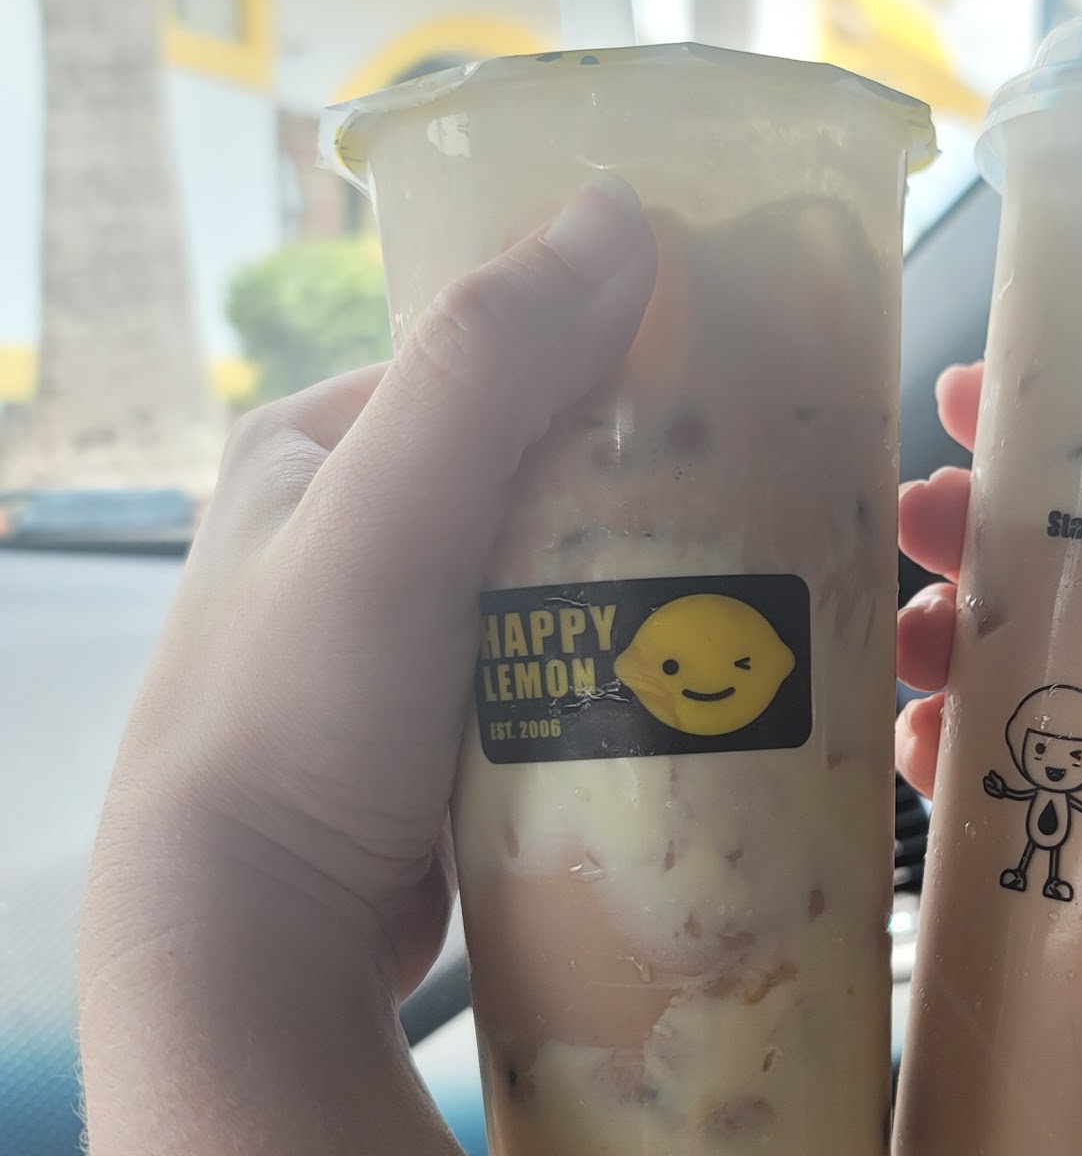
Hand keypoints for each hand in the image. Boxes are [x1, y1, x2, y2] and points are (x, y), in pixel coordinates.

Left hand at [84, 177, 658, 1005]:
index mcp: (313, 447)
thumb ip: (487, 365)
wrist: (255, 942)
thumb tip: (619, 213)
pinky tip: (682, 679)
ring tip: (740, 594)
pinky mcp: (439, 723)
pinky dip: (616, 662)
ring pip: (556, 572)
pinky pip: (554, 662)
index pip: (487, 359)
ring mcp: (395, 636)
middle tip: (753, 505)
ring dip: (639, 582)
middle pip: (536, 467)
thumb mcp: (388, 515)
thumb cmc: (296, 717)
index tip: (723, 380)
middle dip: (640, 483)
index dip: (603, 354)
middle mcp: (348, 531)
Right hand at [895, 353, 1081, 1125]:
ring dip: (938, 634)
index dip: (1060, 427)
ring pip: (1006, 665)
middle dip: (966, 526)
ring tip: (914, 633)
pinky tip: (929, 743)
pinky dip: (947, 757)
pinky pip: (1002, 786)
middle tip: (925, 513)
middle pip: (1050, 562)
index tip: (979, 388)